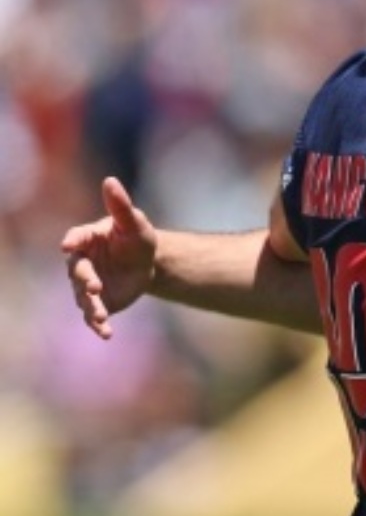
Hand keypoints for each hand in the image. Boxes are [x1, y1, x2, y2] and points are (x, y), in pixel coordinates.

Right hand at [61, 176, 157, 338]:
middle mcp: (80, 263)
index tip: (69, 245)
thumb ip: (121, 205)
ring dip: (90, 307)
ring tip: (100, 316)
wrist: (146, 263)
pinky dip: (98, 325)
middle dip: (84, 281)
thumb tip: (110, 181)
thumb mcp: (134, 222)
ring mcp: (87, 285)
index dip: (72, 241)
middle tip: (95, 288)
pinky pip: (94, 316)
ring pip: (83, 298)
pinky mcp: (98, 303)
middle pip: (77, 273)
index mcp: (85, 240)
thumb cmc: (136, 238)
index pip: (75, 239)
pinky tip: (107, 334)